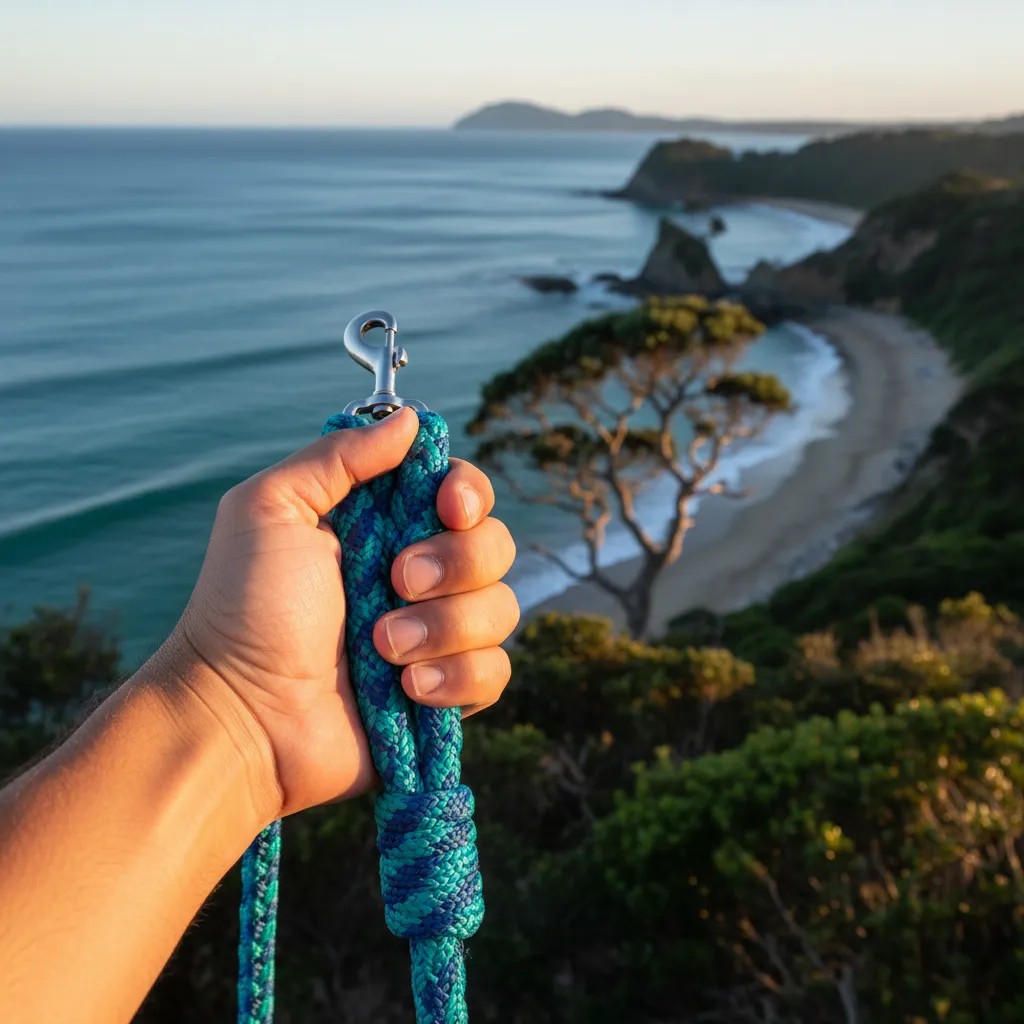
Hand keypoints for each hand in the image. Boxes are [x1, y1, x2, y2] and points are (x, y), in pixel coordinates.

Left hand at [171, 408, 517, 822]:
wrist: (243, 715)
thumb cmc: (246, 608)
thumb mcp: (272, 509)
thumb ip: (339, 457)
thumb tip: (410, 420)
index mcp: (384, 526)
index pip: (462, 492)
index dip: (468, 493)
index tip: (447, 507)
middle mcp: (418, 574)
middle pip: (495, 545)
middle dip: (456, 562)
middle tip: (397, 581)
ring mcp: (435, 635)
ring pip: (501, 609)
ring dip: (445, 627)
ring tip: (383, 648)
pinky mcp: (445, 692)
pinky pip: (494, 672)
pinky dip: (458, 678)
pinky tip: (407, 688)